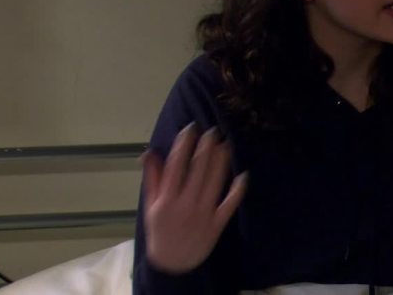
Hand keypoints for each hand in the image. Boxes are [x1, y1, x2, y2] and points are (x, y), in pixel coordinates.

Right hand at [142, 122, 247, 272]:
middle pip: (198, 170)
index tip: (191, 128)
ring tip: (225, 143)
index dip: (184, 145)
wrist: (173, 263)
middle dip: (205, 148)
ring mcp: (203, 214)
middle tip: (212, 130)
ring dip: (221, 161)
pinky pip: (229, 203)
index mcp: (167, 199)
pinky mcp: (217, 223)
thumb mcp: (151, 205)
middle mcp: (185, 204)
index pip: (176, 166)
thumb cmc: (160, 230)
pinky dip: (237, 189)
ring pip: (214, 182)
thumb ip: (153, 178)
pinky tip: (243, 174)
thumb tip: (149, 151)